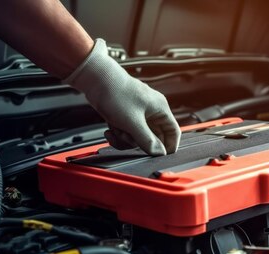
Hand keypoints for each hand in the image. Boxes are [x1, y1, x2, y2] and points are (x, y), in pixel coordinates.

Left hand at [65, 39, 179, 155]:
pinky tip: (109, 131)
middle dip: (138, 142)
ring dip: (125, 139)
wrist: (95, 80)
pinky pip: (127, 132)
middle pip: (153, 137)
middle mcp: (151, 111)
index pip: (173, 132)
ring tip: (116, 130)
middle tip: (128, 138)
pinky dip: (118, 135)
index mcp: (160, 109)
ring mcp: (138, 113)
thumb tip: (159, 153)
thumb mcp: (133, 122)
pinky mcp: (126, 115)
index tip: (159, 156)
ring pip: (138, 137)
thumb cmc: (116, 94)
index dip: (169, 146)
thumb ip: (147, 140)